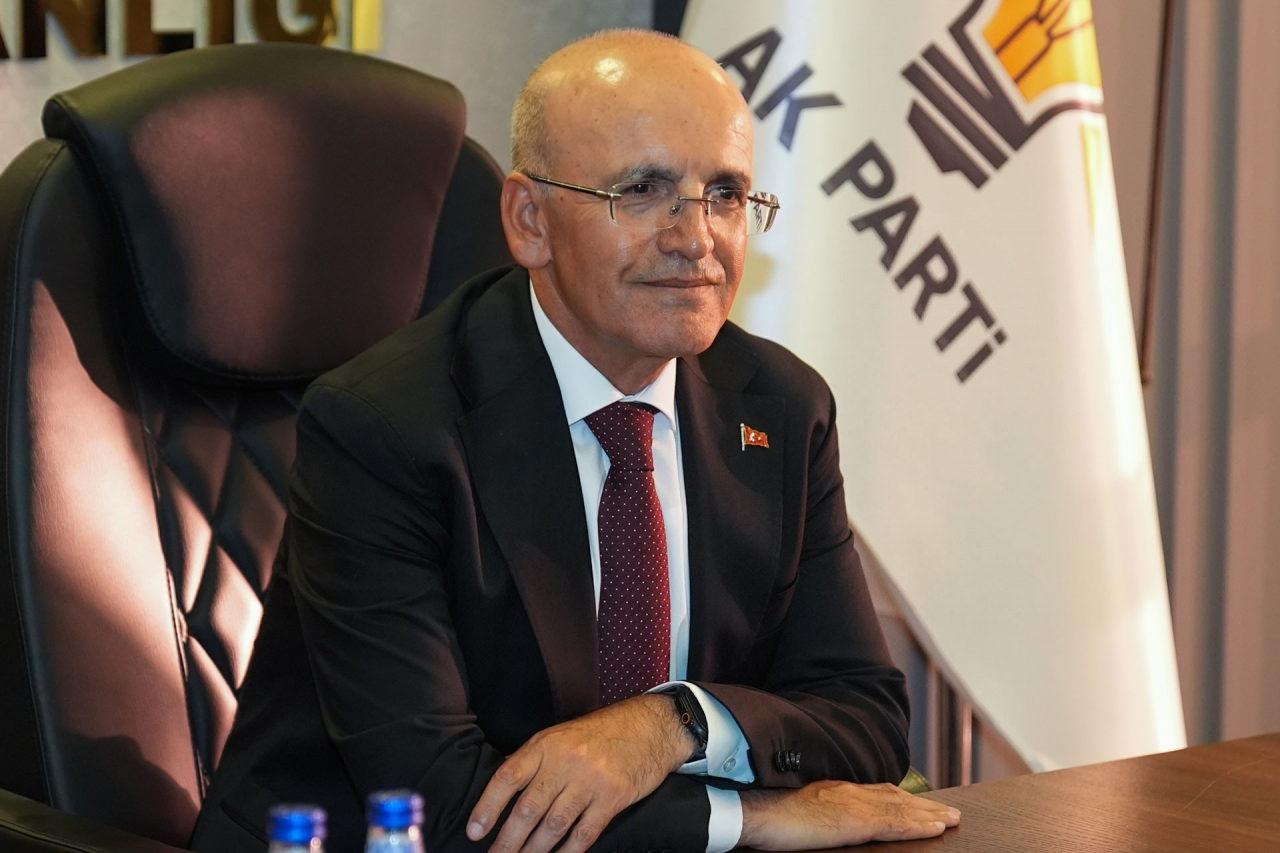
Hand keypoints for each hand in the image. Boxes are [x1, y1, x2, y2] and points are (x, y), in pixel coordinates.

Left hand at [466, 693, 695, 851]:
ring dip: (533, 852)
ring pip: (553, 825)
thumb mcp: (561, 736)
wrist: (648, 727)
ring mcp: (590, 780)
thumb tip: (503, 791)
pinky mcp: (613, 797)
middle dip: (508, 841)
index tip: (475, 832)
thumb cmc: (600, 734)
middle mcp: (566, 761)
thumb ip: (534, 761)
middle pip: (528, 808)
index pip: (508, 777)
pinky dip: (568, 852)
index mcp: (546, 744)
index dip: (488, 807)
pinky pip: (584, 833)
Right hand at [740, 780, 960, 848]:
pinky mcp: (855, 821)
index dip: (900, 798)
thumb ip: (816, 813)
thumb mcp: (797, 811)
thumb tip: (822, 822)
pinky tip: (936, 828)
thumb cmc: (767, 815)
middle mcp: (847, 792)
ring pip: (901, 808)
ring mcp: (853, 804)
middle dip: (923, 806)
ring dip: (929, 814)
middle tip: (949, 813)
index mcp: (834, 791)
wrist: (755, 812)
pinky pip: (896, 823)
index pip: (875, 792)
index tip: (919, 803)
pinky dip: (919, 824)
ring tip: (951, 820)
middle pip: (894, 798)